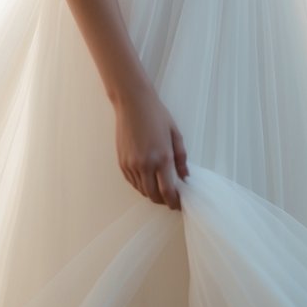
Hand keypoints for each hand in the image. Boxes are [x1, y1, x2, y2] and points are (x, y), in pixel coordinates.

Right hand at [114, 86, 188, 209]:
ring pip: (142, 190)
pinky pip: (132, 182)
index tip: (179, 204)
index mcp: (162, 158)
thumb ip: (181, 158)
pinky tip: (148, 180)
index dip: (174, 202)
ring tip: (160, 188)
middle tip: (171, 198)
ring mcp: (131, 165)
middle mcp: (145, 165)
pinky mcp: (122, 162)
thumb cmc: (157, 115)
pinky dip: (141, 185)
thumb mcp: (175, 134)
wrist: (132, 103)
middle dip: (163, 201)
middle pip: (154, 196)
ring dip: (152, 193)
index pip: (168, 192)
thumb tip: (185, 177)